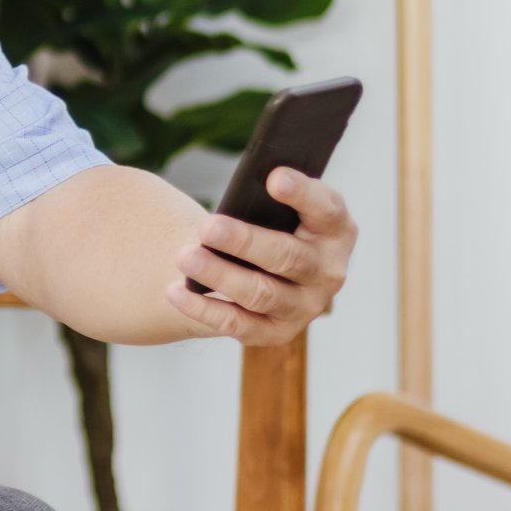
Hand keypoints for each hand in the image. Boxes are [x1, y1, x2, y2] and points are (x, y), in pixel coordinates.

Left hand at [164, 168, 355, 345]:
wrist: (260, 268)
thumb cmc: (269, 223)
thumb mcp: (277, 205)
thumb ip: (266, 193)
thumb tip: (251, 180)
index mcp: (335, 230)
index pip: (327, 209)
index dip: (303, 194)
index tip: (273, 179)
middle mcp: (328, 272)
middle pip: (288, 256)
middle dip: (245, 242)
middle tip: (207, 227)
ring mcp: (304, 306)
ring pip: (261, 294)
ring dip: (220, 276)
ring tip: (185, 257)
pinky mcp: (276, 332)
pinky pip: (238, 324)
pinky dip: (204, 309)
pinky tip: (175, 291)